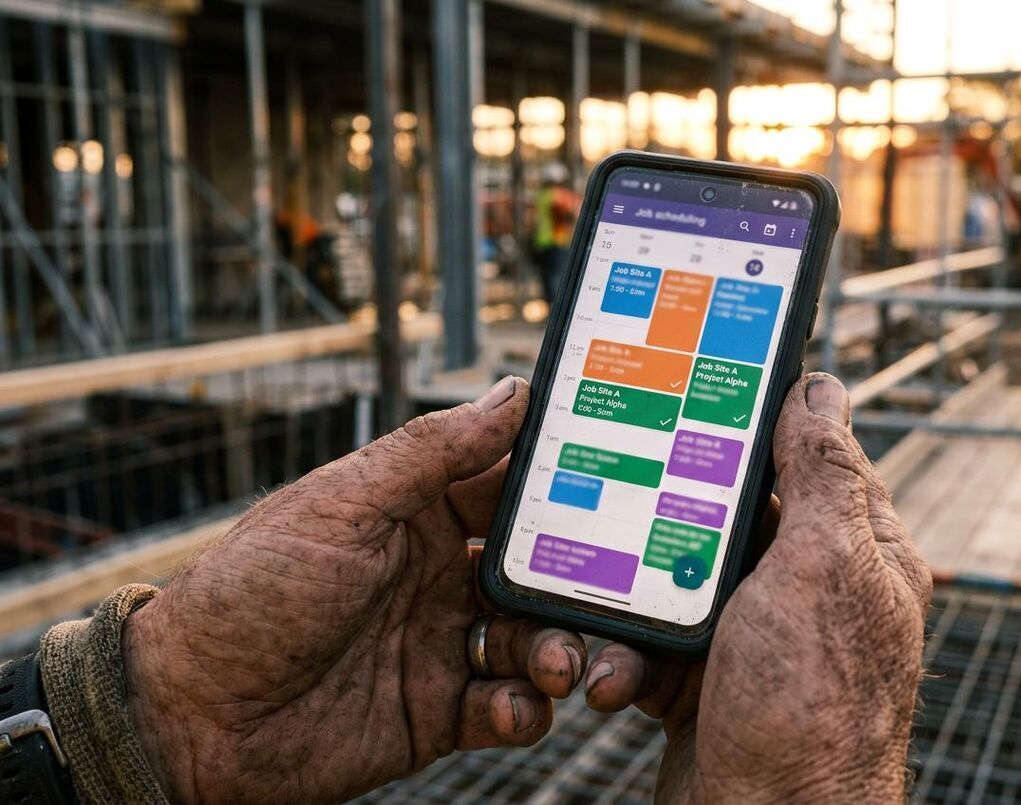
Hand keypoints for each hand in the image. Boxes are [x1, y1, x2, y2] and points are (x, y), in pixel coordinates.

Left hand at [122, 377, 588, 801]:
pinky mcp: (438, 711)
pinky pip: (508, 707)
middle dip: (578, 578)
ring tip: (557, 661)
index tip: (618, 474)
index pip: (506, 487)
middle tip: (605, 586)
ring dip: (561, 648)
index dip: (560, 482)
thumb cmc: (252, 594)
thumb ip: (430, 451)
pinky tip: (512, 705)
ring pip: (535, 639)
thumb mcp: (341, 504)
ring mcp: (440, 643)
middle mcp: (438, 575)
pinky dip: (524, 708)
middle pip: (537, 569)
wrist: (189, 718)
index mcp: (416, 514)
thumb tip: (508, 393)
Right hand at [585, 373, 931, 802]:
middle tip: (626, 501)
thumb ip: (822, 476)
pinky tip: (615, 680)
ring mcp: (751, 637)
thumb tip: (820, 389)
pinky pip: (647, 642)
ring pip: (671, 575)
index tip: (696, 385)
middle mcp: (804, 589)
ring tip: (614, 625)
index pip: (808, 455)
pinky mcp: (701, 681)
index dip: (757, 420)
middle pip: (723, 512)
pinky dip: (623, 660)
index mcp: (853, 551)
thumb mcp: (822, 569)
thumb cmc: (811, 710)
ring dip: (631, 601)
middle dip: (668, 517)